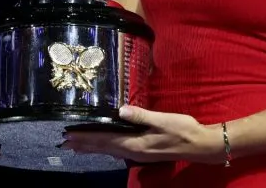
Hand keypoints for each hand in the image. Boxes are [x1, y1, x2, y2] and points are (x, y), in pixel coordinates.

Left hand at [62, 105, 222, 164]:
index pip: (104, 140)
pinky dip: (105, 148)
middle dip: (84, 144)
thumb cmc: (183, 130)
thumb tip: (120, 110)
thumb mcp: (162, 120)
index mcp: (135, 144)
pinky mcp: (144, 152)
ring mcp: (138, 154)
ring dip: (92, 147)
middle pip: (103, 148)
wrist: (200, 145)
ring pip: (109, 150)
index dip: (85, 137)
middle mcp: (133, 152)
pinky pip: (117, 150)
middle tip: (64, 142)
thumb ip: (141, 116)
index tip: (69, 135)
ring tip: (77, 146)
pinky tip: (103, 147)